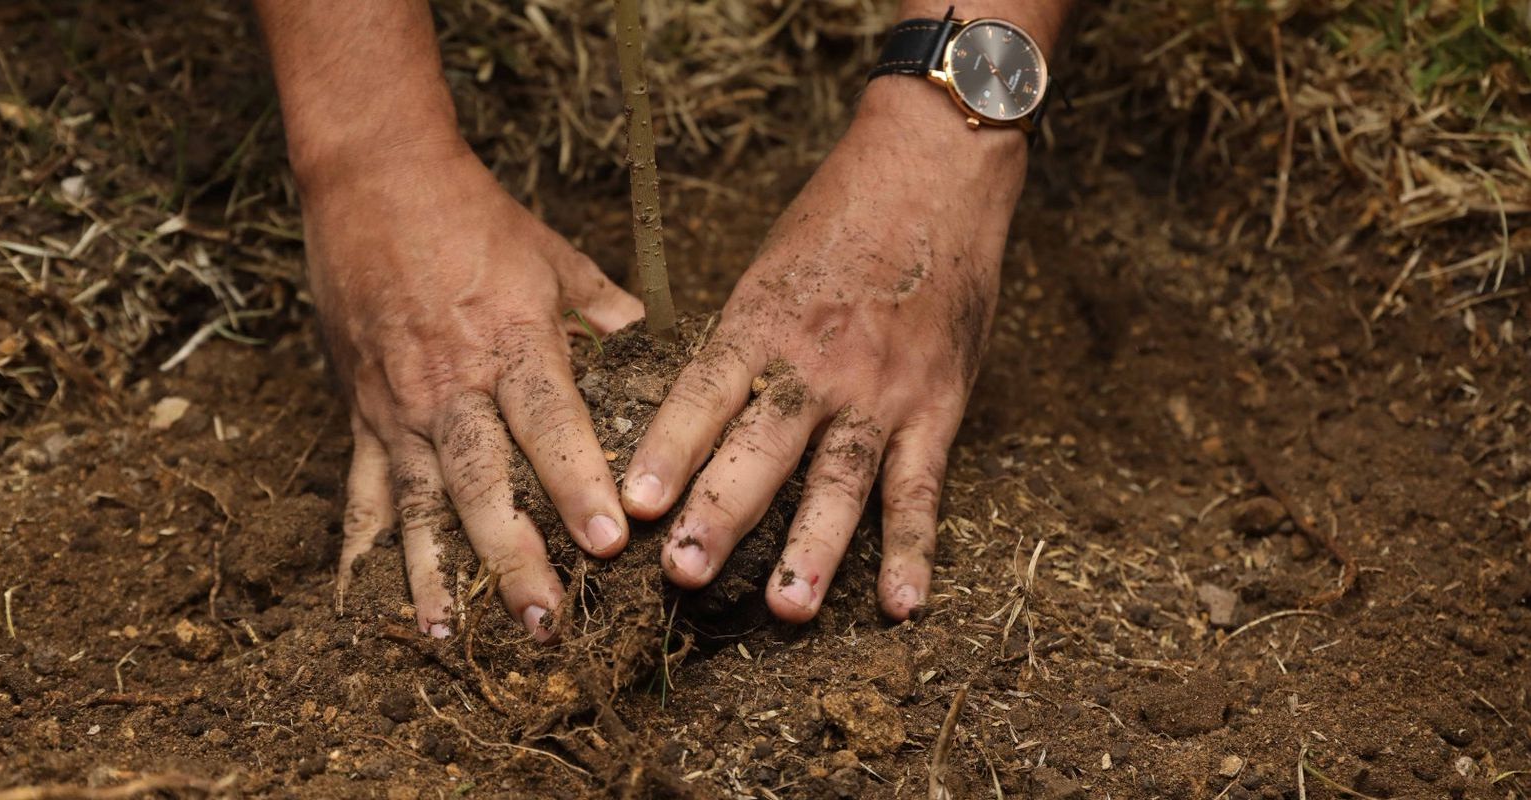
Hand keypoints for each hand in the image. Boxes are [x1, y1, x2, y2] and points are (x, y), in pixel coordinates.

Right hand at [310, 142, 641, 639]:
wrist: (373, 179)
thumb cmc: (476, 218)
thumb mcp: (555, 258)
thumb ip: (608, 316)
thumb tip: (664, 354)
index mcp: (511, 343)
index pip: (551, 424)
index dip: (580, 482)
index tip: (611, 541)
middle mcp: (451, 385)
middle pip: (484, 481)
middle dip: (514, 554)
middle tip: (544, 618)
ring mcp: (398, 406)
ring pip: (418, 503)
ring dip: (435, 574)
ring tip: (452, 638)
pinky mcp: (360, 415)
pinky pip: (359, 493)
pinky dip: (362, 553)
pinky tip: (367, 607)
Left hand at [621, 82, 1026, 622]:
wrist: (934, 172)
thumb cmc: (835, 220)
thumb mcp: (765, 269)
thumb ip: (733, 344)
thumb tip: (678, 412)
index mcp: (761, 323)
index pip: (704, 394)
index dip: (667, 450)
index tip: (631, 503)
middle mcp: (817, 364)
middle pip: (763, 449)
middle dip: (721, 513)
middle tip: (683, 571)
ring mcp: (880, 392)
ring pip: (841, 480)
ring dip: (814, 549)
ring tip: (786, 609)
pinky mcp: (937, 407)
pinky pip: (922, 488)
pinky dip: (913, 548)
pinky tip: (900, 603)